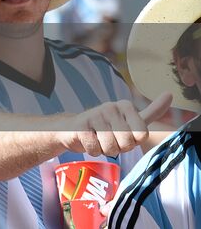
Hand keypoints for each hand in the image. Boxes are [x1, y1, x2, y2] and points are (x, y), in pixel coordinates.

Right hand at [57, 93, 171, 156]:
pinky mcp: (80, 125)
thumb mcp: (130, 120)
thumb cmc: (107, 128)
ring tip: (98, 140)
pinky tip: (87, 140)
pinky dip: (92, 150)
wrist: (73, 130)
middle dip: (119, 148)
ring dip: (104, 150)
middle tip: (110, 139)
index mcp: (126, 105)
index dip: (133, 141)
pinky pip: (94, 148)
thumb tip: (170, 94)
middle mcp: (111, 106)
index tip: (124, 135)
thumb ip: (151, 111)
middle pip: (127, 142)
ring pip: (111, 147)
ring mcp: (94, 114)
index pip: (141, 135)